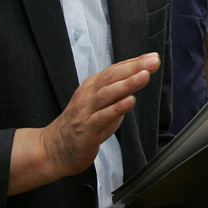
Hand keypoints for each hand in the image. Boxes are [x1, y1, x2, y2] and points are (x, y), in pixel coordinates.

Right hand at [9, 53, 159, 194]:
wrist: (54, 150)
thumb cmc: (82, 125)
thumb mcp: (102, 104)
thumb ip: (119, 92)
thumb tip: (141, 77)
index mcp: (92, 86)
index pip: (115, 70)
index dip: (135, 63)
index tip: (153, 57)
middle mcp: (88, 95)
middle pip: (112, 77)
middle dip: (134, 68)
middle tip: (153, 62)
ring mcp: (86, 111)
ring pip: (107, 94)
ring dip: (127, 84)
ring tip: (144, 76)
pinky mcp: (86, 129)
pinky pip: (102, 117)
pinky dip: (117, 108)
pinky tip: (130, 101)